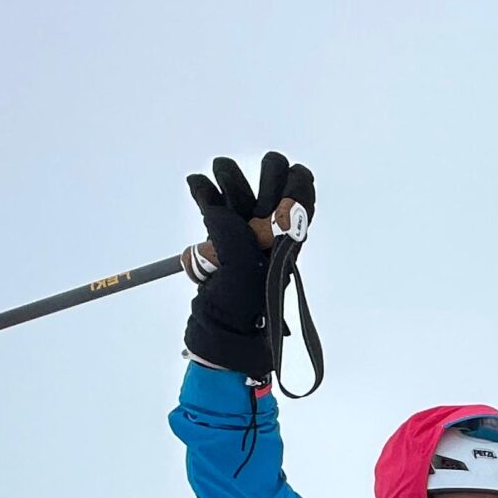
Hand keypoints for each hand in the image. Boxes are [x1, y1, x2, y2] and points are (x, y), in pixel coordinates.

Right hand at [183, 152, 313, 379]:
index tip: (294, 173)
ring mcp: (243, 237)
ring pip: (243, 197)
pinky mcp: (218, 242)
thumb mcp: (243, 272)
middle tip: (262, 172)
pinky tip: (197, 183)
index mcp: (285, 243)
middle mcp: (267, 236)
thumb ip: (233, 237)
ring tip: (219, 167)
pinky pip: (214, 210)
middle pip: (273, 194)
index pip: (300, 206)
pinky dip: (205, 193)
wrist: (218, 330)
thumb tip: (217, 209)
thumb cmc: (241, 306)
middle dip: (268, 177)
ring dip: (232, 179)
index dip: (299, 186)